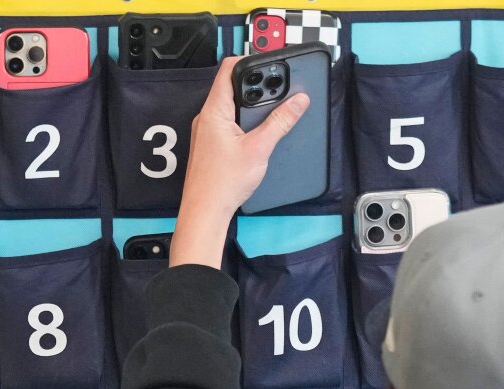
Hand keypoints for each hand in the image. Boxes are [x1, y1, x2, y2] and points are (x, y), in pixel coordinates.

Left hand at [170, 56, 309, 268]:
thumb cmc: (223, 183)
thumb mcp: (260, 148)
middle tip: (276, 94)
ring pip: (230, 107)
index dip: (250, 62)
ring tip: (269, 117)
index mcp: (214, 111)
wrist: (205, 211)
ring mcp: (206, 131)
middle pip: (231, 87)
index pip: (228, 70)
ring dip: (250, 108)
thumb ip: (280, 122)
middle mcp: (206, 117)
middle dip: (255, 88)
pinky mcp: (209, 144)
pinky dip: (243, 124)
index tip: (269, 66)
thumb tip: (299, 101)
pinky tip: (255, 137)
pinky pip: (227, 123)